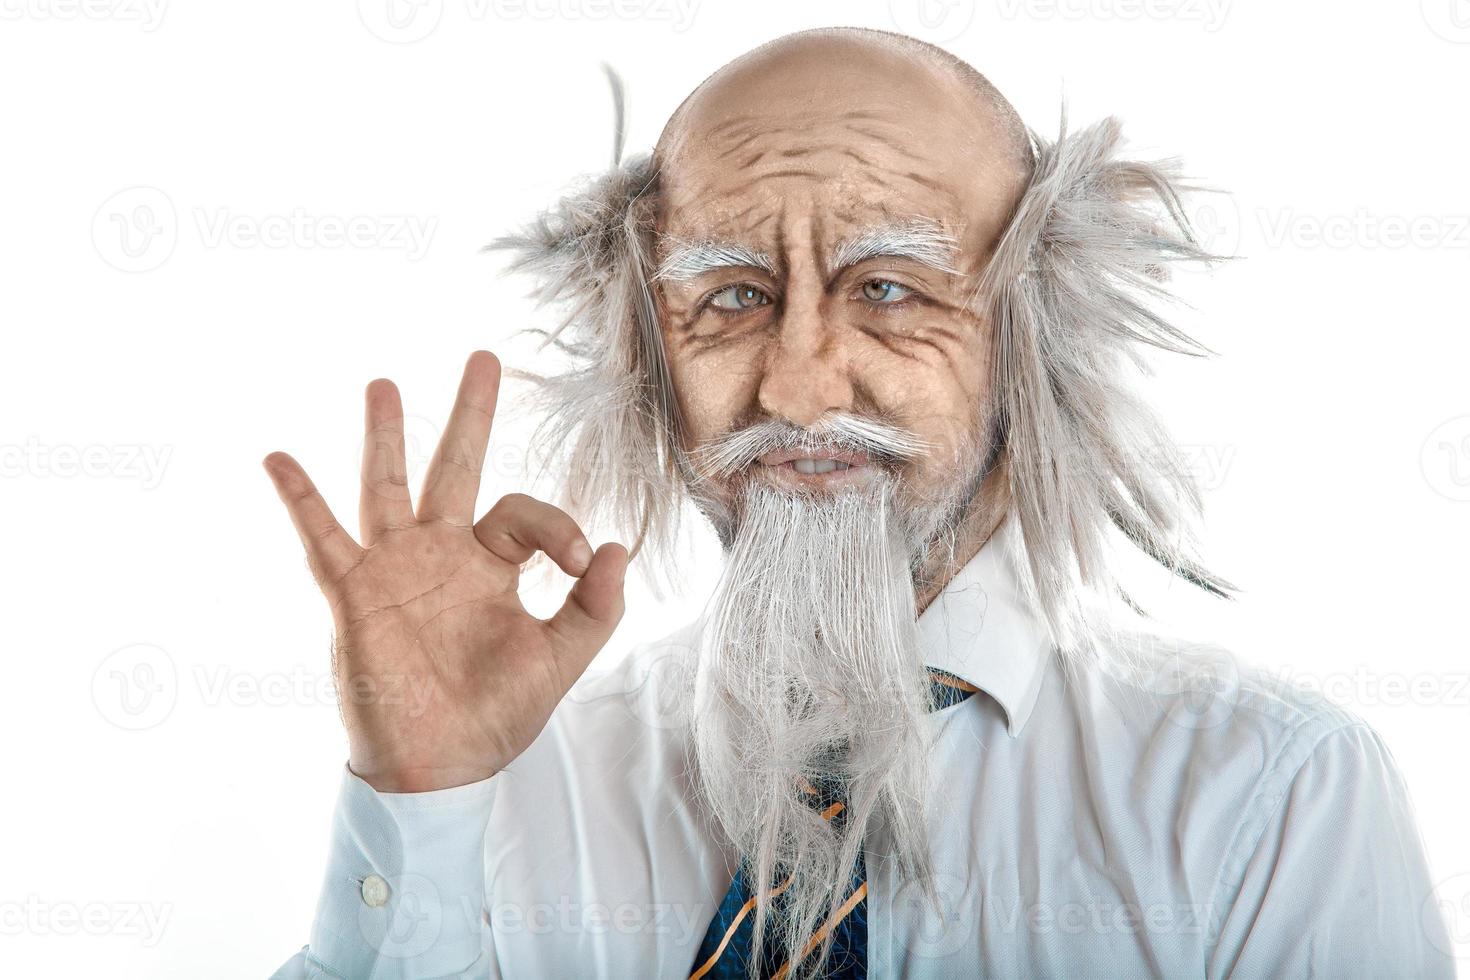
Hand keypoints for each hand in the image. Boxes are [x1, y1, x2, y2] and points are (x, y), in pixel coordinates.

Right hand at [262, 350, 626, 792]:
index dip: (556, 524)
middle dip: (471, 414)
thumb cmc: (497, 716)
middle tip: (486, 357)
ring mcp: (397, 568)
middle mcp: (444, 555)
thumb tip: (619, 546)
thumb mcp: (561, 660)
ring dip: (387, 434)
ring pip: (389, 484)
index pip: (523, 512)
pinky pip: (322, 537)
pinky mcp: (355, 593)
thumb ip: (596, 606)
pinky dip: (300, 498)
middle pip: (458, 467)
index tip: (577, 559)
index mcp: (493, 567)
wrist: (441, 767)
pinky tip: (277, 456)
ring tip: (385, 383)